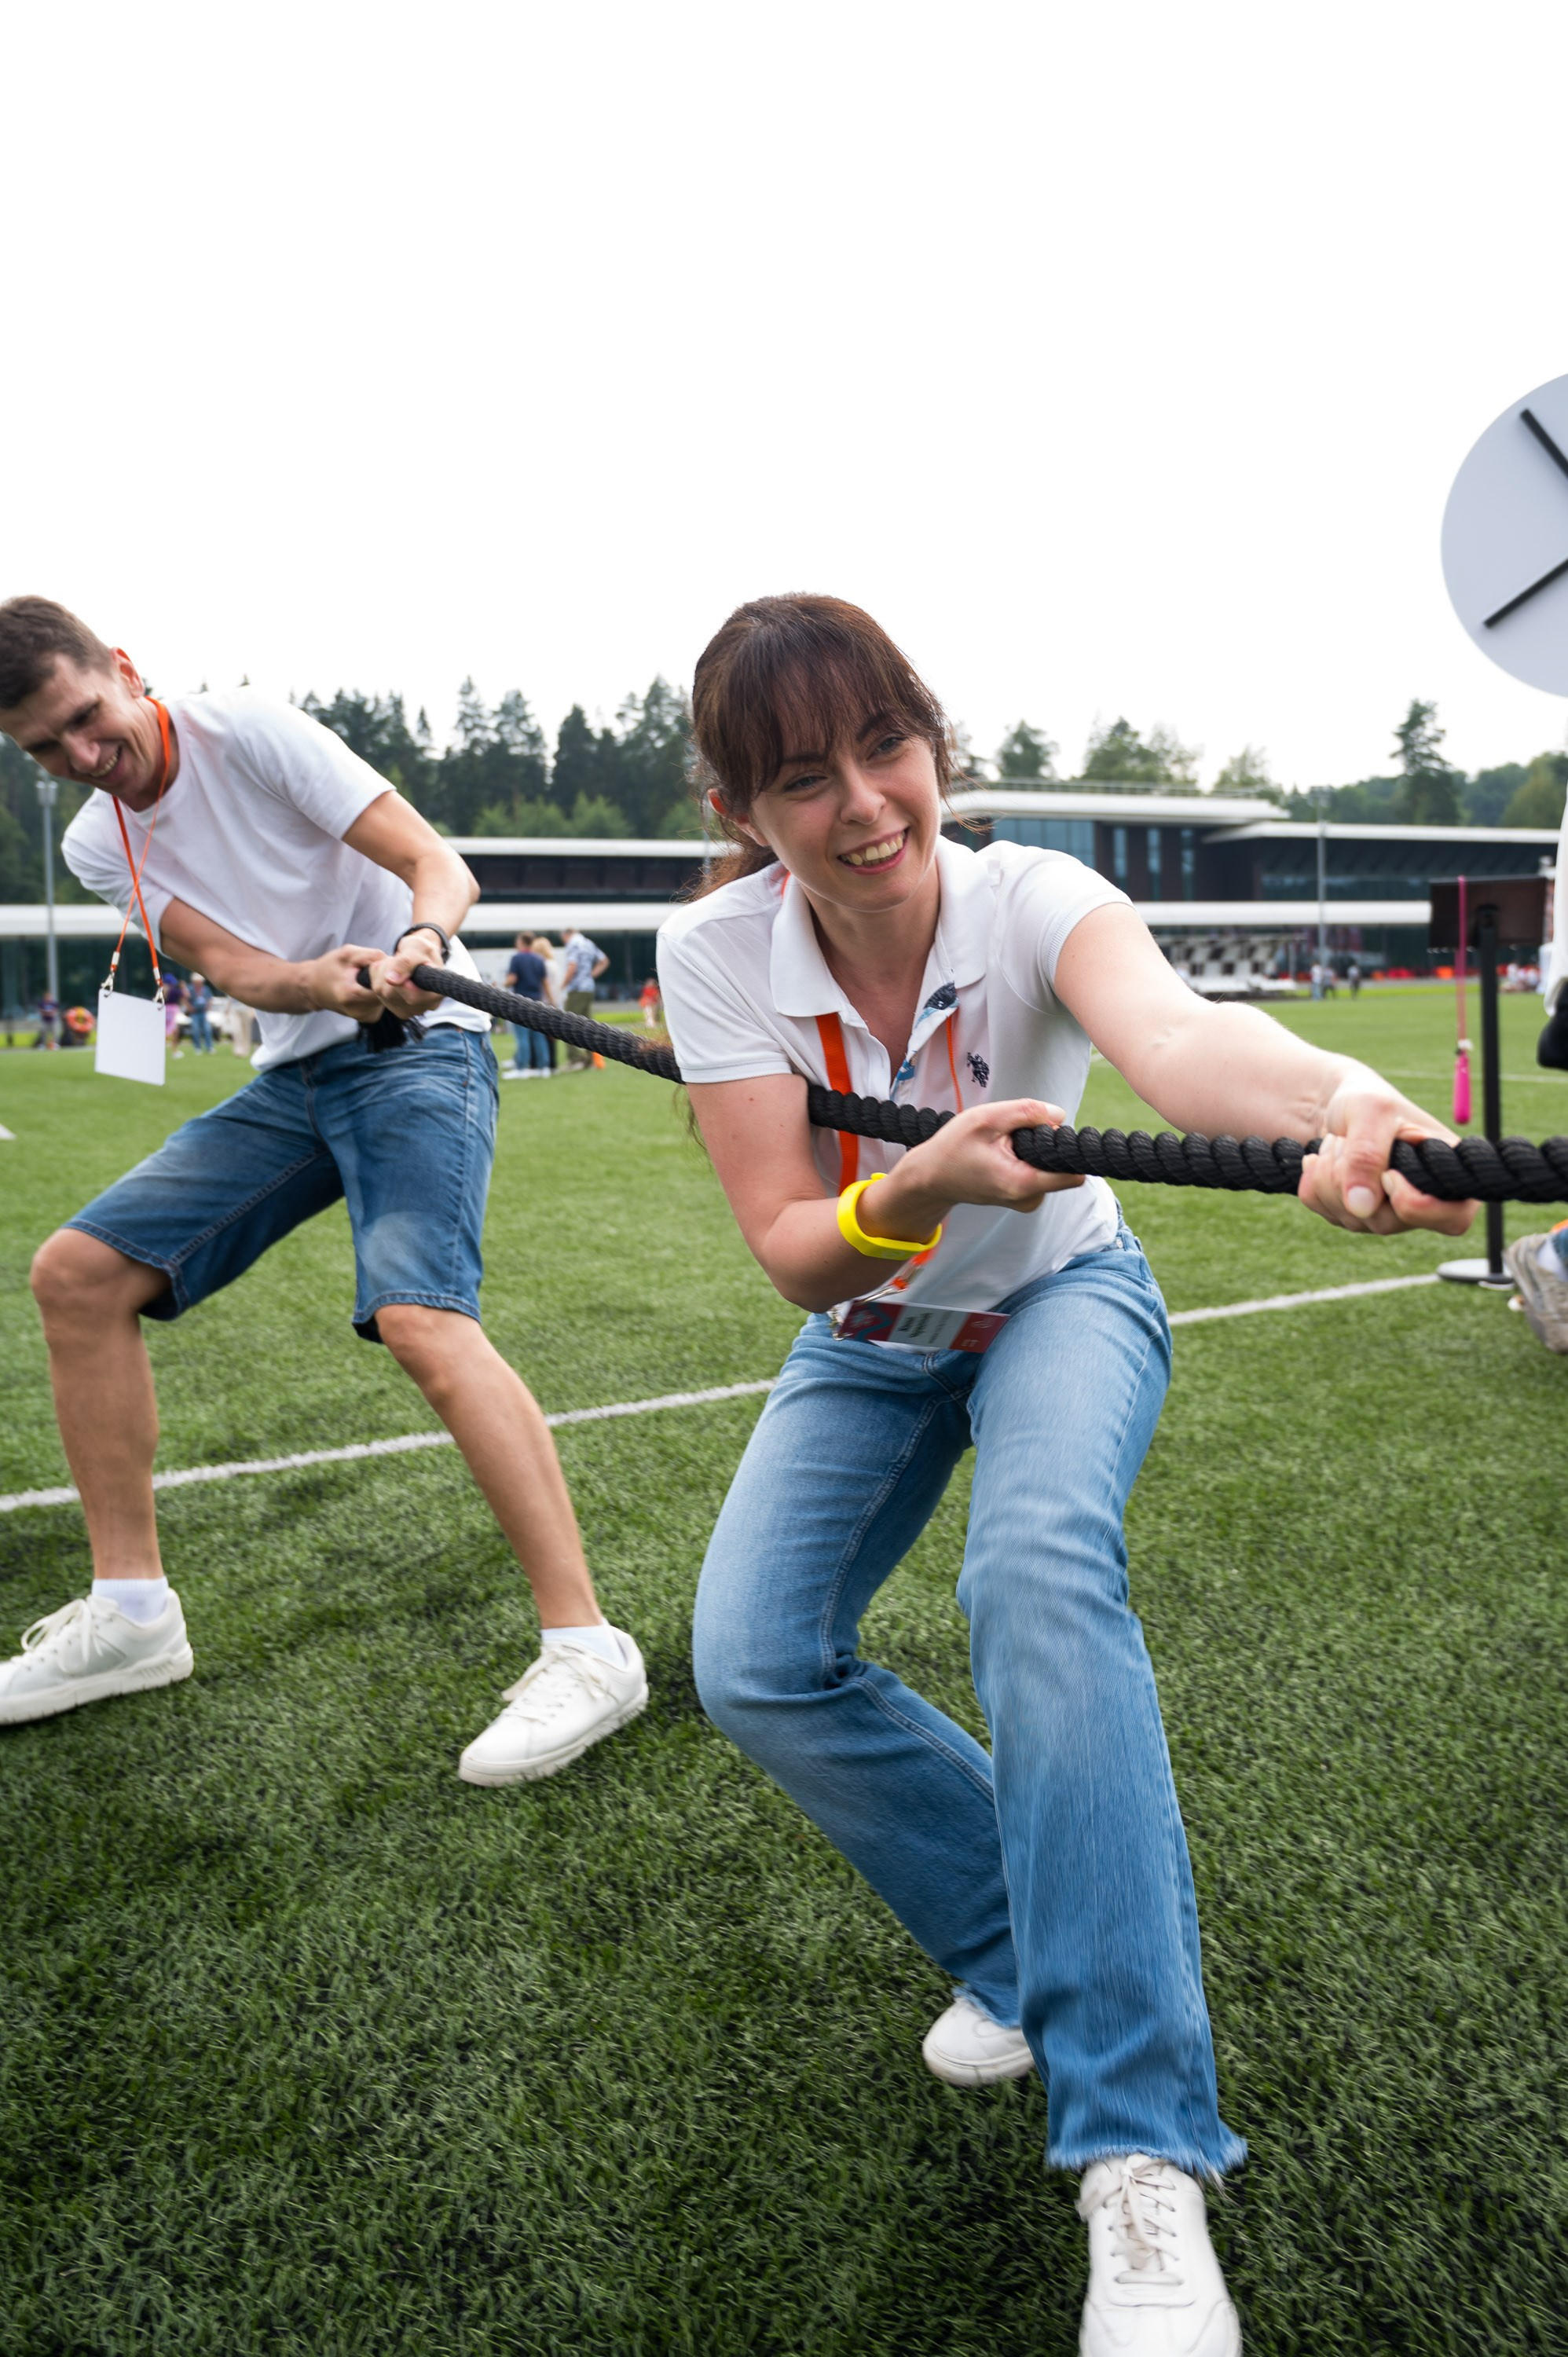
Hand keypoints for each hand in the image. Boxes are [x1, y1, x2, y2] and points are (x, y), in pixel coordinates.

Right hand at [304, 945, 385, 1019]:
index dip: (386, 973)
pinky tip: (368, 987)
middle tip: (372, 970)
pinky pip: (384, 1003)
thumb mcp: (348, 954)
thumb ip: (371, 955)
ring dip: (382, 986)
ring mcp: (365, 1017)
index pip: (384, 986)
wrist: (314, 988)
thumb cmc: (329, 968)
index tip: (379, 965)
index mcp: (352, 995)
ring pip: (388, 998)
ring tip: (367, 979)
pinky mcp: (369, 1018)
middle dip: (385, 980)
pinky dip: (379, 993)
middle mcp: (359, 1011)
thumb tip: (393, 961)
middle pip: (388, 993)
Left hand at [368, 927, 446, 1016]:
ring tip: (395, 964)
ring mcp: (406, 1010)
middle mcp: (422, 1007)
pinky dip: (378, 976)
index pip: (413, 997)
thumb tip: (391, 980)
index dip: (401, 983)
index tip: (396, 968)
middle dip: (389, 970)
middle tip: (397, 958)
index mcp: (435, 995)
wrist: (418, 957)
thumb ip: (406, 962)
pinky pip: (375, 990)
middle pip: (392, 993)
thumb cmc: (422, 951)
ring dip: (382, 972)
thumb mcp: (418, 948)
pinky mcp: (392, 1006)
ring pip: (381, 992)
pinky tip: (390, 972)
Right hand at [875, 1098, 1085, 1240]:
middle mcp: (1029, 1198)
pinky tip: (1000, 1154)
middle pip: (1062, 1163)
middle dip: (1044, 1143)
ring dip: (1032, 1148)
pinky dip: (1025, 1157)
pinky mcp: (1022, 1196)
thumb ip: (1027, 1112)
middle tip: (1010, 1136)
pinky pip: (1039, 1170)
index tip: (1053, 1133)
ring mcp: (1026, 1200)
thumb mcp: (986, 1119)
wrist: (930, 1177)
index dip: (1070, 1149)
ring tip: (1000, 1145)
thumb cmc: (953, 1148)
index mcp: (1023, 1184)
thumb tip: (1060, 1116)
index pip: (1074, 1174)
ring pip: (1049, 1165)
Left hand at [1299, 1080, 1476, 1236]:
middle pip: (1388, 1222)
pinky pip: (1326, 1214)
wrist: (1334, 1103)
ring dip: (1330, 1177)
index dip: (1417, 1205)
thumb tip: (1361, 1209)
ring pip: (1353, 1220)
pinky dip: (1314, 1184)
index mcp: (1447, 1169)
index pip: (1455, 1218)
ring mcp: (1389, 1211)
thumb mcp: (1371, 1111)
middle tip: (1346, 1140)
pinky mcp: (1357, 1214)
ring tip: (1337, 1141)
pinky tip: (1321, 1158)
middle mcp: (1423, 1198)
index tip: (1387, 1174)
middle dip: (1353, 1179)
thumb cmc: (1365, 1098)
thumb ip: (1367, 1155)